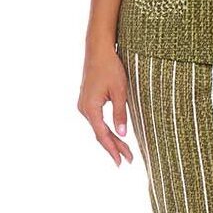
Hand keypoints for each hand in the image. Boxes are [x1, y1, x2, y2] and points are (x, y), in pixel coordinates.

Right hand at [77, 43, 132, 166]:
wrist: (98, 50)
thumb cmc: (110, 68)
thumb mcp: (120, 91)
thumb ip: (120, 113)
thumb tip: (122, 134)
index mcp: (90, 109)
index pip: (103, 135)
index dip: (113, 149)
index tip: (122, 161)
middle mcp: (84, 109)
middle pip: (100, 134)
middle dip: (114, 147)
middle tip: (128, 159)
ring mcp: (84, 104)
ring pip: (98, 127)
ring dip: (111, 138)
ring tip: (124, 150)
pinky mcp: (87, 100)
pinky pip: (96, 120)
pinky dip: (106, 129)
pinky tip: (114, 134)